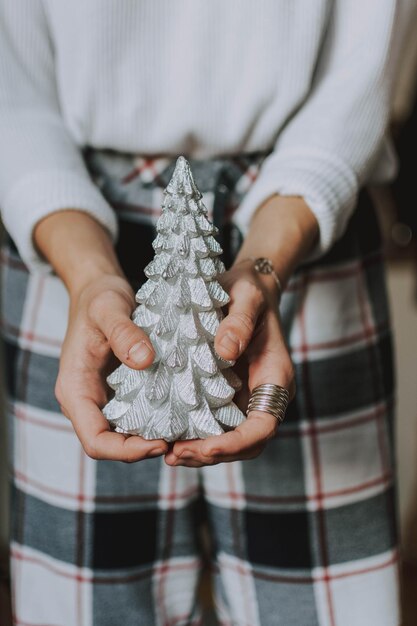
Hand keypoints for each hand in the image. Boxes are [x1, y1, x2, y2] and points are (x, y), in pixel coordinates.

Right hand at [55, 274, 168, 461]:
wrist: (98, 289)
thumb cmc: (99, 297)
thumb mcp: (109, 308)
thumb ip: (123, 332)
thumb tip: (144, 361)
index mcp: (75, 389)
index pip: (95, 441)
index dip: (126, 451)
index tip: (161, 443)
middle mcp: (86, 400)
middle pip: (112, 444)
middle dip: (145, 449)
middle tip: (184, 441)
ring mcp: (102, 398)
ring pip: (125, 433)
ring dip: (153, 437)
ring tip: (188, 431)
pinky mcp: (119, 391)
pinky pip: (137, 415)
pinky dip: (157, 419)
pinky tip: (183, 413)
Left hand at [164, 260, 294, 466]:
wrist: (246, 289)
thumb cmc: (249, 290)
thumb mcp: (247, 296)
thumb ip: (240, 322)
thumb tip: (225, 351)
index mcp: (275, 376)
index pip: (264, 425)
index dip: (237, 442)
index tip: (207, 446)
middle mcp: (263, 394)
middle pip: (247, 444)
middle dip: (213, 454)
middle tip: (174, 453)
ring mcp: (246, 398)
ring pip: (230, 440)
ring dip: (201, 452)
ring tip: (167, 452)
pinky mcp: (228, 396)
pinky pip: (215, 425)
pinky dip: (195, 436)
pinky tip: (168, 435)